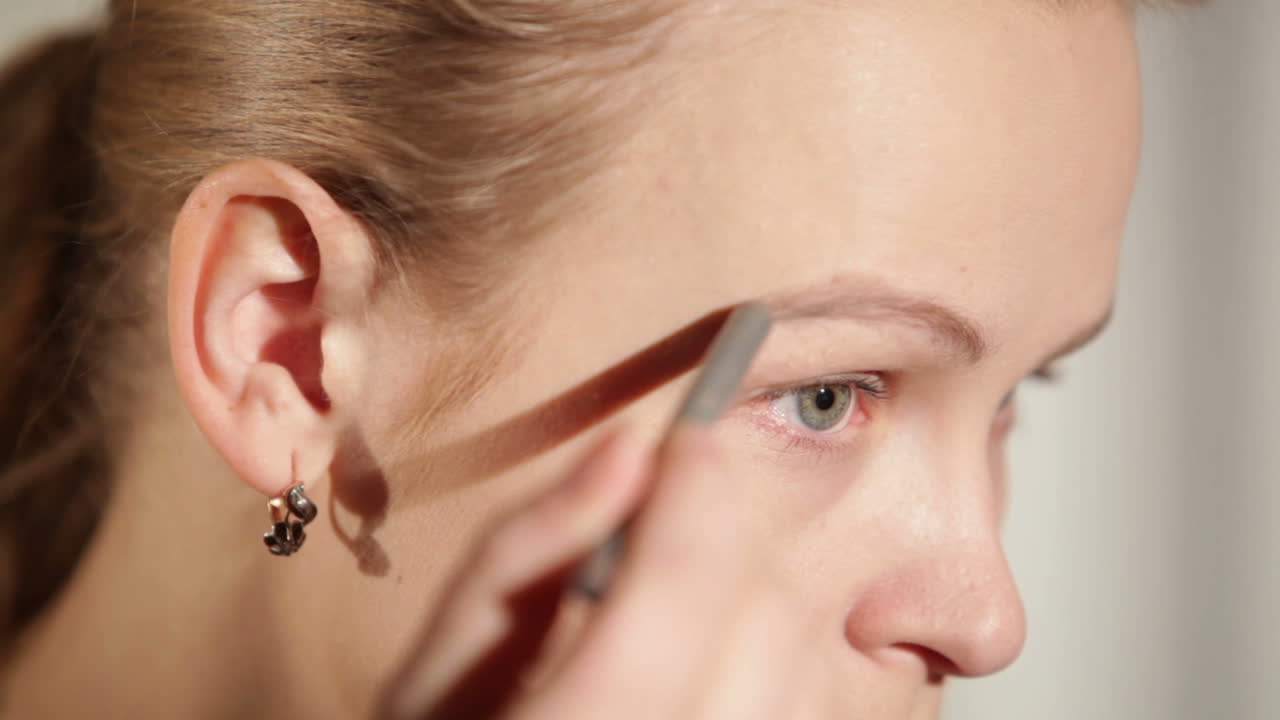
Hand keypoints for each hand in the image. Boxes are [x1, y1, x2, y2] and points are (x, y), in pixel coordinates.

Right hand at [381, 424, 814, 719]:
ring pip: (808, 657)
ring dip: (751, 602)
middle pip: (768, 613)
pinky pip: (812, 704)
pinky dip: (770, 662)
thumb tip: (627, 451)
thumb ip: (522, 553)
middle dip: (724, 540)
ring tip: (669, 615)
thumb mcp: (432, 679)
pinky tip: (703, 673)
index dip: (696, 490)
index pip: (686, 584)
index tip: (682, 443)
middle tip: (663, 524)